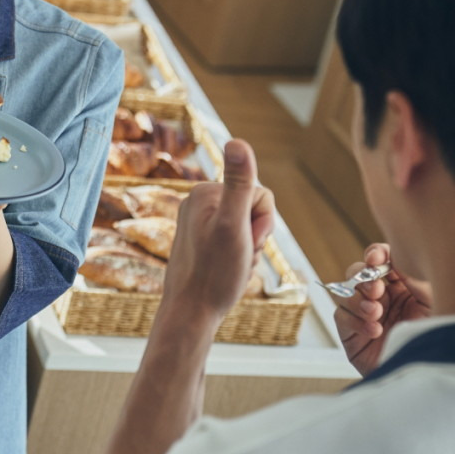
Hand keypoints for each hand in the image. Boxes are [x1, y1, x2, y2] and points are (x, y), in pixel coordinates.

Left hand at [161, 140, 276, 324]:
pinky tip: (227, 271)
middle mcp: (198, 202)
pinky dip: (239, 257)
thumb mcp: (234, 226)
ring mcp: (198, 221)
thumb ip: (240, 183)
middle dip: (256, 237)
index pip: (260, 194)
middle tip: (239, 257)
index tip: (247, 242)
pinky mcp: (200, 239)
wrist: (191, 313)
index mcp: (205, 192)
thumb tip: (237, 140)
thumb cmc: (215, 274)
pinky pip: (235, 241)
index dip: (263, 223)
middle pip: (253, 210)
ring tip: (232, 267)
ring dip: (249, 249)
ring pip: (246, 228)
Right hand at [332, 243, 431, 376]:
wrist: (430, 379)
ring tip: (377, 314)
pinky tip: (374, 330)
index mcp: (403, 286)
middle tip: (377, 289)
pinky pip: (341, 316)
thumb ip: (415, 278)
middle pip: (359, 272)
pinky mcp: (351, 335)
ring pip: (346, 291)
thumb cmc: (439, 341)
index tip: (375, 257)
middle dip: (364, 277)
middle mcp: (382, 299)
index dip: (376, 254)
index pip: (383, 260)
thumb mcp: (433, 303)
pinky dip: (355, 320)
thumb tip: (396, 258)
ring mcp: (365, 316)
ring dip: (359, 300)